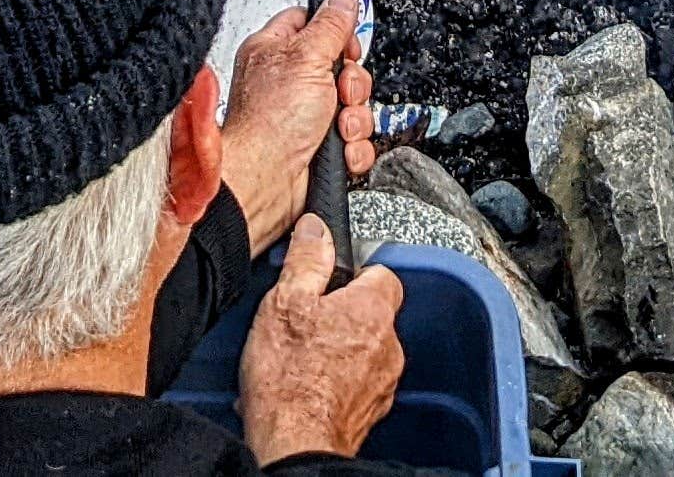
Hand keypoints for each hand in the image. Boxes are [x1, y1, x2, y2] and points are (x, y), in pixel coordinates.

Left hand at [220, 0, 379, 251]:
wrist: (264, 183)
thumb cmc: (267, 122)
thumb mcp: (306, 57)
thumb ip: (330, 25)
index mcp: (275, 50)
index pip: (312, 22)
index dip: (336, 31)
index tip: (345, 45)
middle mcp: (289, 83)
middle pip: (342, 67)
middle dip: (352, 83)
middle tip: (340, 91)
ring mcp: (304, 117)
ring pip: (353, 105)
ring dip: (355, 119)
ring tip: (338, 127)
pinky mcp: (318, 148)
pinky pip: (354, 140)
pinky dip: (353, 147)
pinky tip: (340, 149)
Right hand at [240, 216, 404, 465]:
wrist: (295, 444)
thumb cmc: (288, 378)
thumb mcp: (285, 302)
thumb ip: (306, 261)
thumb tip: (317, 230)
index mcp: (372, 309)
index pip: (382, 273)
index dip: (354, 272)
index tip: (330, 280)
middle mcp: (388, 344)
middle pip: (372, 314)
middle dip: (342, 314)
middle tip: (305, 322)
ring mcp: (383, 382)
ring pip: (365, 351)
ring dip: (338, 350)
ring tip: (299, 358)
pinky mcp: (371, 412)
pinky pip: (357, 384)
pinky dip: (335, 382)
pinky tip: (304, 386)